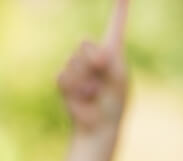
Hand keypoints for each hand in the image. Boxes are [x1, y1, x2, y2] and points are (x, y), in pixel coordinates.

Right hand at [58, 0, 129, 132]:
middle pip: (84, 44)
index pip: (115, 25)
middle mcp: (94, 56)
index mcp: (113, 53)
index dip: (119, 8)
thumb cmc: (113, 103)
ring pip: (73, 61)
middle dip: (92, 63)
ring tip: (93, 94)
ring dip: (85, 81)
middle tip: (101, 81)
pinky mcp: (64, 80)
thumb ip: (105, 60)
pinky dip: (74, 90)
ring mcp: (77, 67)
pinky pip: (63, 77)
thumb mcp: (116, 79)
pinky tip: (82, 99)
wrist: (99, 126)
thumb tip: (93, 52)